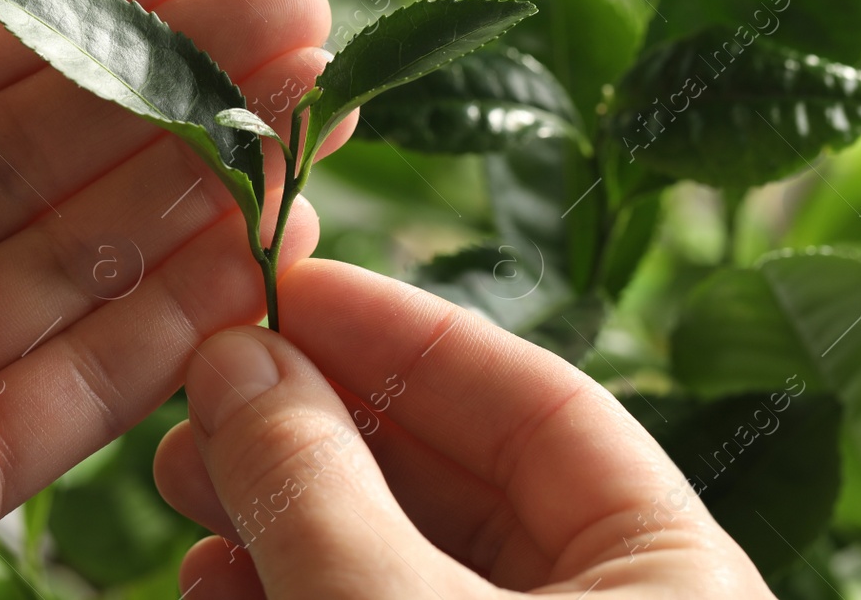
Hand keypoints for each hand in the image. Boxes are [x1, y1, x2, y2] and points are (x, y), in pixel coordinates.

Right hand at [154, 260, 775, 599]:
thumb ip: (317, 489)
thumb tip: (238, 359)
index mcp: (671, 572)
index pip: (533, 399)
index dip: (400, 333)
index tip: (281, 291)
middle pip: (457, 474)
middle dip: (319, 426)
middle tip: (205, 389)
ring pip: (404, 554)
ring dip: (289, 511)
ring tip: (188, 481)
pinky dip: (297, 590)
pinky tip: (214, 580)